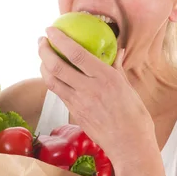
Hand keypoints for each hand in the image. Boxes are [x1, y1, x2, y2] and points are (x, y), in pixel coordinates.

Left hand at [38, 27, 154, 164]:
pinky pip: (58, 93)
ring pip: (52, 81)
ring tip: (42, 56)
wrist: (130, 146)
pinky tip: (52, 74)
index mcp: (106, 78)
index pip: (77, 54)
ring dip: (43, 66)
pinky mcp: (74, 114)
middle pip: (56, 66)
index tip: (51, 29)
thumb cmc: (135, 117)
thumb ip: (117, 68)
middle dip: (44, 50)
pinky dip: (52, 81)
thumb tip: (117, 50)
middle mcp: (89, 89)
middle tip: (41, 41)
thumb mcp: (129, 88)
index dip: (60, 40)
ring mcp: (79, 103)